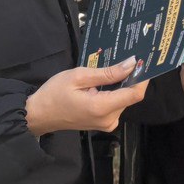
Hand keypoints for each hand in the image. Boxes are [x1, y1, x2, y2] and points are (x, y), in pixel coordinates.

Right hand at [25, 59, 146, 135]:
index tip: (143, 61)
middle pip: (129, 96)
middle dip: (129, 78)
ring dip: (120, 85)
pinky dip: (114, 93)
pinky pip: (116, 105)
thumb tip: (130, 64)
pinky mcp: (104, 124)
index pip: (134, 94)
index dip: (142, 77)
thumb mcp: (79, 76)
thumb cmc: (55, 93)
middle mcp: (109, 119)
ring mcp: (107, 124)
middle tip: (124, 59)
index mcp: (102, 107)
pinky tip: (104, 82)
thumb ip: (106, 73)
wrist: (40, 114)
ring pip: (123, 100)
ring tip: (110, 69)